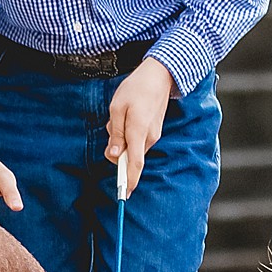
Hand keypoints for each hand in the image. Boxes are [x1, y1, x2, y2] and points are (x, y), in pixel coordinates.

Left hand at [106, 57, 174, 191]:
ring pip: (131, 147)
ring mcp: (153, 135)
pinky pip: (136, 140)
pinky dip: (127, 133)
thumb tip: (114, 155)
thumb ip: (116, 134)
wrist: (159, 76)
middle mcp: (149, 138)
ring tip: (121, 115)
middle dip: (115, 148)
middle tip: (112, 125)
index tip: (124, 194)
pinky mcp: (153, 132)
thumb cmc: (136, 89)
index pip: (134, 164)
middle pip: (128, 156)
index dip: (128, 180)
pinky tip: (128, 115)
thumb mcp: (117, 108)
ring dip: (121, 138)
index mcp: (139, 132)